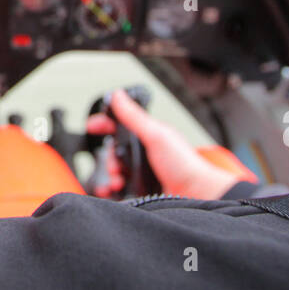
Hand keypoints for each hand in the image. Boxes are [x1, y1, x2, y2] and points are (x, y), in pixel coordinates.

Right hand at [86, 89, 241, 200]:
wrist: (196, 194)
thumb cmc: (184, 164)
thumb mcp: (156, 135)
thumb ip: (135, 116)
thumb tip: (119, 95)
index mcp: (148, 134)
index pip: (120, 123)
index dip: (104, 123)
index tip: (92, 126)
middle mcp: (145, 151)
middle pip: (114, 149)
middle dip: (109, 157)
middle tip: (115, 164)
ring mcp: (143, 170)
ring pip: (115, 169)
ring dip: (110, 174)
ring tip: (117, 179)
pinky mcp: (142, 188)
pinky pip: (120, 187)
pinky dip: (112, 189)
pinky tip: (114, 190)